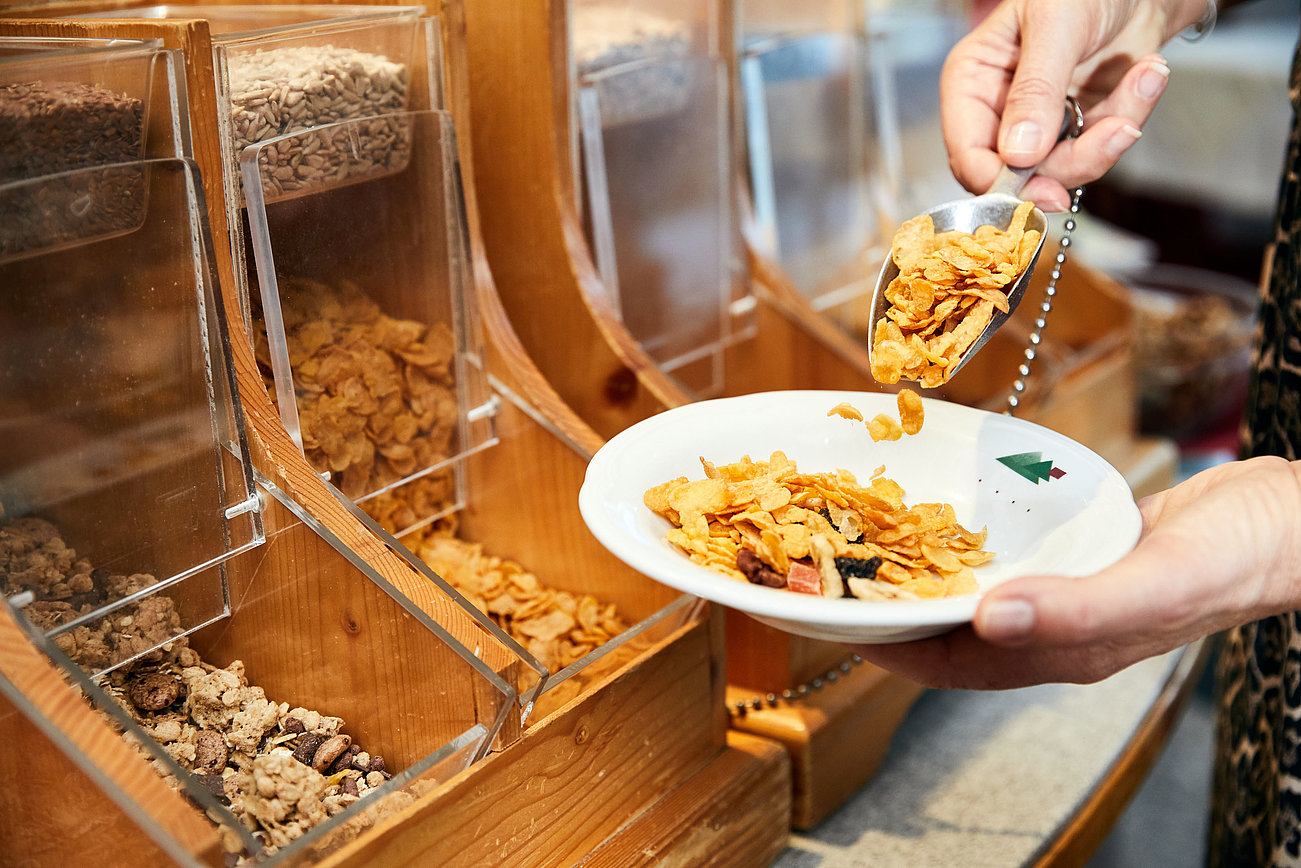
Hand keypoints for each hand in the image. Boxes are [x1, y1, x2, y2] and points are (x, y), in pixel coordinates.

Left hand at [851, 456, 1300, 688]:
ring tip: (876, 542)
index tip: (836, 621)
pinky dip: (971, 539)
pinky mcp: (1081, 553)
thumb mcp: (1155, 583)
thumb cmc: (1233, 559)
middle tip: (840, 573)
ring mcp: (1069, 589)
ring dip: (927, 572)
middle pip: (955, 630)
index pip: (956, 663)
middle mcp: (1058, 626)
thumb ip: (1077, 608)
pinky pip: (1010, 553)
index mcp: (1066, 650)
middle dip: (897, 610)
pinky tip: (948, 512)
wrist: (1288, 521)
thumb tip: (989, 621)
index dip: (894, 647)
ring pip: (978, 589)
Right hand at [940, 0, 1208, 210]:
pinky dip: (1131, 115)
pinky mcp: (1077, 129)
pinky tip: (1146, 73)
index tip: (1043, 189)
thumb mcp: (1055, 25)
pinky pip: (1100, 149)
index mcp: (972, 82)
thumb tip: (1018, 155)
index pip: (968, 153)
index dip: (999, 181)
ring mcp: (1038, 125)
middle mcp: (998, 112)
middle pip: (1017, 175)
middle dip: (1072, 160)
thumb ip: (1035, 91)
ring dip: (1111, 133)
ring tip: (1145, 77)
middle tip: (1118, 130)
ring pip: (1063, 171)